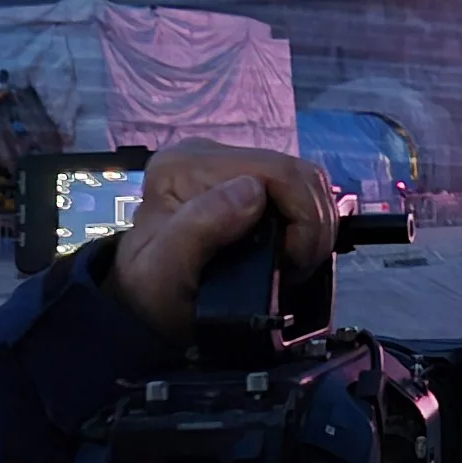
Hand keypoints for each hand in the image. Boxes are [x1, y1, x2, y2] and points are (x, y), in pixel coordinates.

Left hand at [105, 139, 338, 342]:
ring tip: (294, 263)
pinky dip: (308, 225)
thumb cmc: (154, 295)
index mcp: (185, 166)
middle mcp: (209, 155)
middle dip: (311, 226)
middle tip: (295, 268)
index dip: (301, 218)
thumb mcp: (166, 271)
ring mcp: (233, 166)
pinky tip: (293, 252)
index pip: (276, 170)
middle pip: (297, 173)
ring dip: (314, 227)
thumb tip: (252, 191)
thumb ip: (200, 227)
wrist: (147, 307)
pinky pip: (302, 192)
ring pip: (307, 181)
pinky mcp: (250, 182)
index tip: (291, 263)